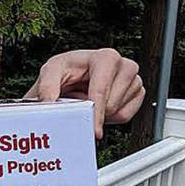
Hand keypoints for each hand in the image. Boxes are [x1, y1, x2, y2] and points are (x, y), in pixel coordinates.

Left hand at [24, 49, 144, 138]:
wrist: (73, 79)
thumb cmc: (66, 71)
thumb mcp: (50, 74)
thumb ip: (47, 88)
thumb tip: (47, 103)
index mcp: (103, 57)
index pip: (102, 89)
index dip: (94, 111)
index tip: (89, 128)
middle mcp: (122, 65)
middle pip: (112, 103)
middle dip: (94, 111)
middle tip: (80, 104)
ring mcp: (133, 78)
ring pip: (119, 111)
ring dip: (100, 113)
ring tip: (88, 101)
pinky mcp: (137, 92)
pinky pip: (126, 116)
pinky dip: (110, 117)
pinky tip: (99, 106)